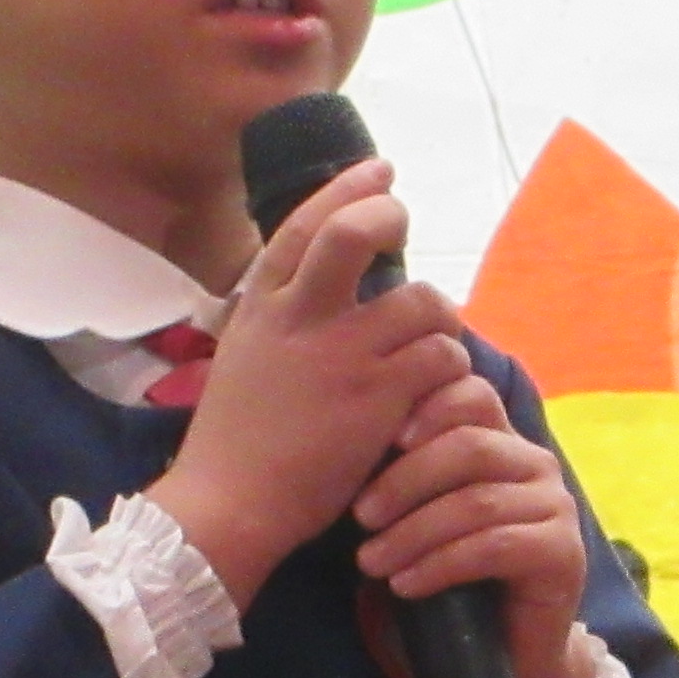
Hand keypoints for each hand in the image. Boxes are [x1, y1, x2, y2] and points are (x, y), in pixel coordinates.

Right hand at [148, 160, 466, 606]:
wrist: (228, 506)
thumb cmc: (237, 443)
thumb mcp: (245, 358)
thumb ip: (282, 319)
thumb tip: (324, 289)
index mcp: (262, 307)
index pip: (304, 225)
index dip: (347, 190)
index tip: (380, 171)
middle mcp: (301, 319)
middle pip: (353, 234)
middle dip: (389, 217)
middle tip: (403, 229)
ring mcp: (342, 356)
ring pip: (422, 303)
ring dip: (440, 319)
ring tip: (431, 342)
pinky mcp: (379, 399)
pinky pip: (442, 359)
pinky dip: (450, 369)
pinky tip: (437, 389)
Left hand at [351, 359, 602, 677]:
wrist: (498, 657)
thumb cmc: (447, 581)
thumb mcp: (417, 516)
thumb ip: (402, 472)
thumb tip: (344, 438)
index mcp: (501, 441)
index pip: (471, 393)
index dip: (426, 406)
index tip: (382, 440)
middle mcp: (535, 464)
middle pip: (469, 445)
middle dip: (405, 480)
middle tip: (359, 517)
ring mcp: (556, 506)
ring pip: (476, 501)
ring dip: (413, 532)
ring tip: (370, 563)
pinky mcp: (564, 553)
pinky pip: (494, 546)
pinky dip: (440, 565)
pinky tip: (405, 585)